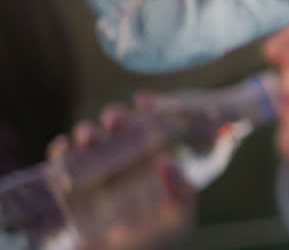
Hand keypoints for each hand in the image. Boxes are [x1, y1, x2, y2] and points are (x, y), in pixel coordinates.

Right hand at [47, 96, 195, 249]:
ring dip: (87, 133)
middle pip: (119, 131)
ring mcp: (98, 174)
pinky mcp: (73, 188)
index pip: (151, 128)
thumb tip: (166, 162)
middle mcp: (125, 163)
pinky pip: (64, 165)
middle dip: (115, 119)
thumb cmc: (157, 239)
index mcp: (152, 163)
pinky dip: (60, 153)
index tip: (144, 100)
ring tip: (86, 134)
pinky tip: (63, 146)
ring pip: (92, 144)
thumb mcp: (177, 218)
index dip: (148, 110)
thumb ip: (179, 192)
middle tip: (113, 117)